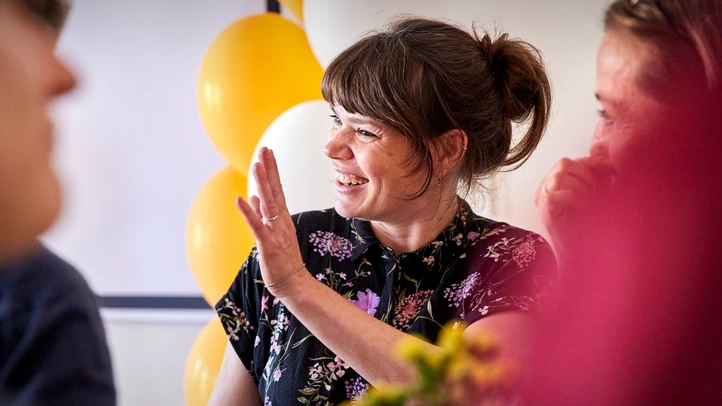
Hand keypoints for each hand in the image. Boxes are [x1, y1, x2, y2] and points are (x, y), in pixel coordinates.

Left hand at [235, 147, 307, 297]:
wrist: (295, 284)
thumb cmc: (284, 261)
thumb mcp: (274, 234)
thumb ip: (263, 215)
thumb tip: (253, 197)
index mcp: (282, 219)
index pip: (277, 189)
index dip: (272, 171)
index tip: (268, 153)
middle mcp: (281, 222)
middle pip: (275, 191)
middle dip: (269, 170)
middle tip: (265, 150)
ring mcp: (276, 232)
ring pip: (268, 204)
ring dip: (262, 184)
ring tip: (258, 165)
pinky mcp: (268, 245)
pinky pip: (257, 226)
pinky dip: (249, 212)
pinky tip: (241, 200)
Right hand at [534, 155, 614, 253]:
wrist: (584, 257)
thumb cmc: (591, 228)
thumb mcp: (597, 194)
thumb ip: (597, 176)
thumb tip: (606, 157)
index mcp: (554, 185)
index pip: (571, 162)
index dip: (591, 163)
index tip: (610, 168)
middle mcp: (544, 190)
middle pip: (564, 164)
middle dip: (586, 176)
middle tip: (594, 194)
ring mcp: (542, 199)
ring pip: (561, 175)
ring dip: (581, 187)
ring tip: (587, 203)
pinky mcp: (545, 208)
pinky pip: (560, 192)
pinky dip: (576, 198)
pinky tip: (581, 208)